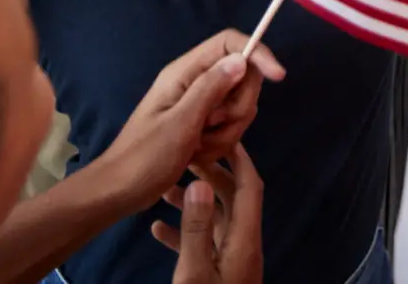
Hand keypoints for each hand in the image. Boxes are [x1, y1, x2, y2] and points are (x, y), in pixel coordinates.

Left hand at [104, 31, 285, 209]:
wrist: (117, 193)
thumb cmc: (143, 158)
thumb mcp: (179, 124)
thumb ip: (211, 89)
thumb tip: (241, 59)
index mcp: (184, 73)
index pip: (230, 43)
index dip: (257, 53)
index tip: (278, 76)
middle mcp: (194, 83)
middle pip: (242, 77)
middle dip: (237, 107)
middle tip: (212, 127)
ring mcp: (198, 105)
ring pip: (238, 106)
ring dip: (226, 132)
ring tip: (198, 148)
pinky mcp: (200, 126)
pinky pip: (229, 127)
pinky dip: (219, 144)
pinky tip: (197, 157)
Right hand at [157, 146, 263, 283]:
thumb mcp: (195, 272)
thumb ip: (197, 230)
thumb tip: (199, 184)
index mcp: (245, 239)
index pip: (250, 187)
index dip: (239, 159)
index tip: (221, 137)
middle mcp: (242, 244)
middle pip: (232, 199)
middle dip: (211, 175)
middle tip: (186, 158)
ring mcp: (231, 259)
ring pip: (214, 220)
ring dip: (192, 203)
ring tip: (165, 188)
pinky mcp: (217, 273)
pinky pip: (202, 245)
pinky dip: (183, 233)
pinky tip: (157, 227)